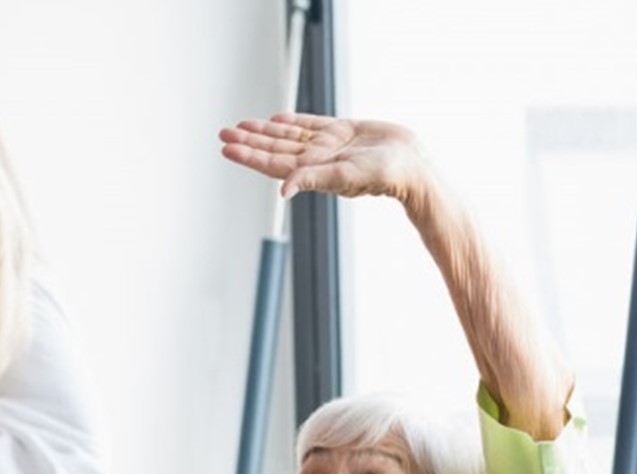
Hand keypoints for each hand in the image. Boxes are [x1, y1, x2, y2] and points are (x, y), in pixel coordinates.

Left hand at [219, 113, 432, 204]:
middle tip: (223, 132)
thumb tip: (282, 191)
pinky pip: (312, 124)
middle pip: (274, 148)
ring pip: (289, 135)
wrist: (412, 165)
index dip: (248, 155)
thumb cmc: (382, 176)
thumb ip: (312, 179)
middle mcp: (316, 160)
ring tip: (242, 125)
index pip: (271, 163)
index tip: (226, 148)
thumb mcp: (343, 177)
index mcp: (311, 172)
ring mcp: (328, 145)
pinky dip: (293, 121)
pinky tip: (276, 118)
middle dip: (248, 141)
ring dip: (265, 131)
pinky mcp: (344, 132)